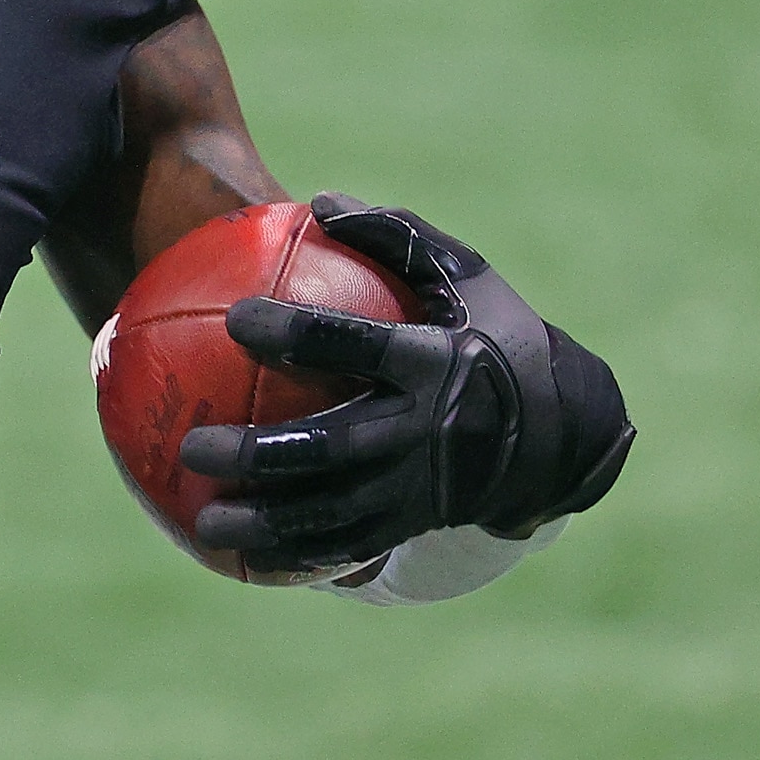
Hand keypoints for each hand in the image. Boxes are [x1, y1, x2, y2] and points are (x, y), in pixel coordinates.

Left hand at [177, 193, 634, 576]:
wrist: (565, 432)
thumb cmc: (498, 334)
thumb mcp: (467, 276)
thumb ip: (396, 236)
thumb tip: (319, 202)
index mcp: (439, 363)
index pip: (360, 346)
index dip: (299, 333)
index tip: (237, 318)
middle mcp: (429, 431)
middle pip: (332, 448)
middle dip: (260, 453)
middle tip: (194, 445)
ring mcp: (422, 486)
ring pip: (334, 513)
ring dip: (265, 522)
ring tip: (202, 521)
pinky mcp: (417, 522)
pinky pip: (347, 546)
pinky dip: (294, 555)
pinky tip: (238, 558)